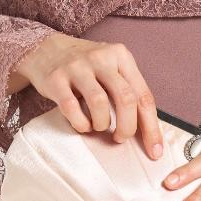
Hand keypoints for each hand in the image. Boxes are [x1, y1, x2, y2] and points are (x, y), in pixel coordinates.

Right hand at [11, 33, 163, 159]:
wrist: (45, 49)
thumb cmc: (86, 67)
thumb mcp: (111, 68)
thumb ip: (129, 91)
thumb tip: (148, 131)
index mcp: (121, 56)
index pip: (143, 96)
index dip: (152, 127)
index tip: (155, 151)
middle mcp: (101, 58)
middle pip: (126, 99)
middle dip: (127, 127)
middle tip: (120, 138)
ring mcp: (77, 67)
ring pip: (99, 103)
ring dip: (102, 123)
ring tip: (99, 127)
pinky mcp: (56, 79)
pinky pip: (72, 108)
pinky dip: (81, 124)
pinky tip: (82, 125)